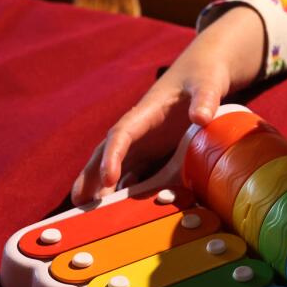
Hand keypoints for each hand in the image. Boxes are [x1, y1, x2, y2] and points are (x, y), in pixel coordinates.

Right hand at [70, 6, 264, 204]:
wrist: (206, 72)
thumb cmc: (204, 74)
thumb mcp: (207, 83)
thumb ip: (205, 98)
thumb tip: (200, 118)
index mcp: (146, 112)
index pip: (121, 135)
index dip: (112, 157)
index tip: (108, 178)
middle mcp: (140, 129)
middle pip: (108, 153)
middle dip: (91, 176)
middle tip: (79, 203)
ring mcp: (146, 141)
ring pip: (118, 166)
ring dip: (104, 187)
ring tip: (91, 214)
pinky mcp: (156, 150)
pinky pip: (137, 172)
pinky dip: (127, 190)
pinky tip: (122, 211)